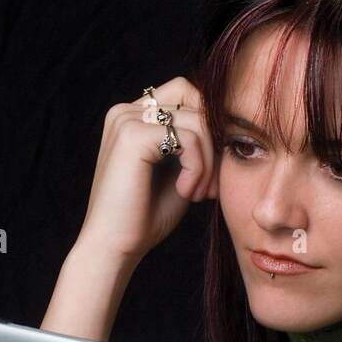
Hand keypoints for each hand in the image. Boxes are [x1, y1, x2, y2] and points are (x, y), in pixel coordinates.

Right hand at [76, 76, 218, 265]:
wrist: (115, 247)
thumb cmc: (143, 218)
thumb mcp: (178, 173)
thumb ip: (194, 146)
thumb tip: (226, 126)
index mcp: (133, 117)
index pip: (185, 94)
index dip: (208, 127)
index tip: (211, 173)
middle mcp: (126, 111)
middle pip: (193, 99)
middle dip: (212, 142)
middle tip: (210, 185)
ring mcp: (126, 120)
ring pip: (195, 121)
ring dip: (207, 163)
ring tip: (197, 194)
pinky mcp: (132, 136)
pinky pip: (188, 138)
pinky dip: (197, 168)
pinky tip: (186, 193)